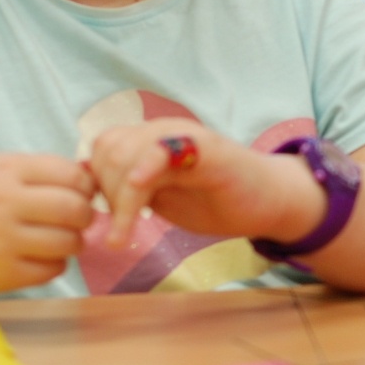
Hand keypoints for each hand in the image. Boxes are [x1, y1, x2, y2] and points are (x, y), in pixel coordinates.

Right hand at [0, 153, 96, 291]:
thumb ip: (43, 169)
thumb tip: (94, 182)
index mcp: (6, 172)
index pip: (72, 176)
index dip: (85, 186)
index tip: (81, 193)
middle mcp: (3, 205)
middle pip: (75, 210)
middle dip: (86, 214)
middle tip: (79, 218)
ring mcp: (2, 242)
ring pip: (69, 242)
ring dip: (75, 241)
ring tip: (62, 236)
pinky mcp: (3, 274)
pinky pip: (53, 269)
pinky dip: (56, 263)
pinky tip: (41, 254)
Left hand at [87, 119, 324, 248]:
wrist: (271, 203)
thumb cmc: (219, 201)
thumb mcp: (165, 196)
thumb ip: (133, 189)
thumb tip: (93, 192)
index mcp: (153, 138)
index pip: (105, 146)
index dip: (98, 181)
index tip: (107, 215)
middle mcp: (166, 130)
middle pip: (110, 150)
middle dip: (105, 193)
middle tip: (116, 229)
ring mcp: (187, 137)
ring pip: (127, 154)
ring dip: (119, 200)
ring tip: (124, 234)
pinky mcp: (207, 150)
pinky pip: (163, 152)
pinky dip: (141, 176)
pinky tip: (138, 208)